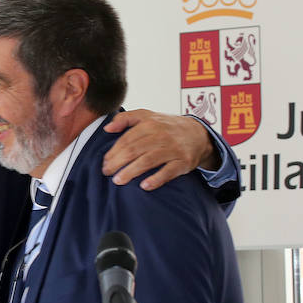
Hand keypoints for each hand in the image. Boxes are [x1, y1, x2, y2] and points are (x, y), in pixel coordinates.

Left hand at [101, 111, 219, 190]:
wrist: (198, 134)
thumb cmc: (166, 126)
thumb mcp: (147, 116)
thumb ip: (125, 118)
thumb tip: (107, 128)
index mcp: (150, 124)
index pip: (127, 139)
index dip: (113, 152)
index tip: (104, 162)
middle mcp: (161, 135)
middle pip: (134, 150)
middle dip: (118, 162)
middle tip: (107, 172)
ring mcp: (173, 149)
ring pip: (148, 161)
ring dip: (131, 172)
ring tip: (118, 181)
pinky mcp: (183, 162)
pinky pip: (168, 172)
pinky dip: (156, 179)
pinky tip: (144, 186)